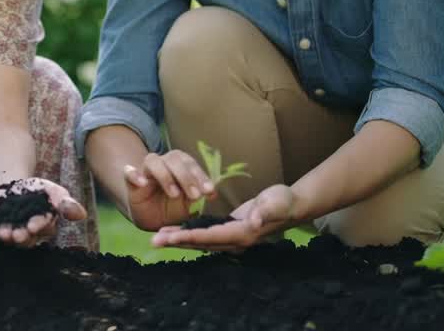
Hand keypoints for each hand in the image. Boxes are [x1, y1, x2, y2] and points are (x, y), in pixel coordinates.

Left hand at [0, 178, 86, 246]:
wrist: (13, 186)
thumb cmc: (39, 191)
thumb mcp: (55, 193)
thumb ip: (66, 204)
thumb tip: (81, 215)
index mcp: (43, 229)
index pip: (43, 230)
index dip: (39, 227)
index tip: (34, 224)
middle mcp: (26, 235)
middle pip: (25, 239)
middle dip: (22, 237)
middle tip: (18, 234)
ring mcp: (9, 232)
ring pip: (8, 238)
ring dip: (6, 237)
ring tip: (3, 232)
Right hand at [123, 150, 215, 230]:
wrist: (151, 219)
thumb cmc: (172, 209)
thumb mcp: (188, 205)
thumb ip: (198, 197)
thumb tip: (213, 193)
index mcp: (179, 166)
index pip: (190, 163)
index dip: (200, 175)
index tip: (209, 191)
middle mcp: (163, 164)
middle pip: (173, 158)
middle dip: (186, 176)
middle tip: (195, 196)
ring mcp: (146, 172)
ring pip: (153, 161)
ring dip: (165, 176)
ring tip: (174, 194)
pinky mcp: (131, 182)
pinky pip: (129, 172)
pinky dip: (134, 174)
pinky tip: (142, 183)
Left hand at [151, 184, 297, 251]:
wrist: (291, 206)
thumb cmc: (283, 201)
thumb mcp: (276, 202)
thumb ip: (265, 212)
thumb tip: (253, 221)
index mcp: (242, 234)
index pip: (209, 237)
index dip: (188, 237)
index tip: (168, 237)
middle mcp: (234, 241)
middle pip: (200, 243)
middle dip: (176, 242)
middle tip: (153, 241)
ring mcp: (231, 239)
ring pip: (200, 242)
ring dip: (179, 240)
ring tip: (157, 237)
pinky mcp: (228, 232)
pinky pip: (204, 236)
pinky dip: (188, 235)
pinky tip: (174, 232)